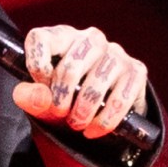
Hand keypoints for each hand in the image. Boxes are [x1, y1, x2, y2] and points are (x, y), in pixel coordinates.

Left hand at [10, 25, 148, 139]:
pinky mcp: (136, 71)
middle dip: (61, 100)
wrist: (101, 110)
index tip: (41, 87)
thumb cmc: (66, 97)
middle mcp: (91, 38)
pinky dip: (104, 121)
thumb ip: (31, 97)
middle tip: (60, 114)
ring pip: (95, 85)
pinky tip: (93, 129)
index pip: (40, 39)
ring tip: (76, 124)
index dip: (36, 67)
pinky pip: (120, 100)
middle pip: (70, 68)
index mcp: (62, 37)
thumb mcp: (42, 99)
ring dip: (82, 113)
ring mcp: (116, 53)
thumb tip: (39, 97)